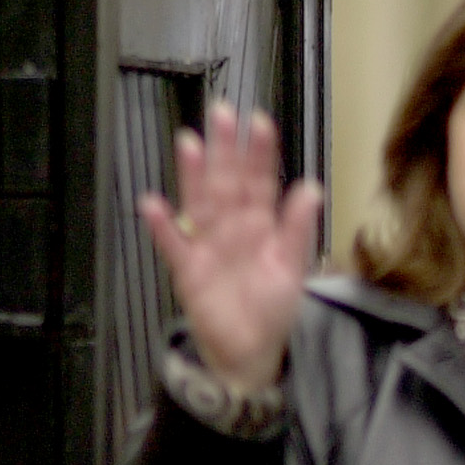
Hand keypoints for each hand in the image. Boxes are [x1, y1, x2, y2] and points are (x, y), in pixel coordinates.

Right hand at [138, 102, 322, 393]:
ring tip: (190, 143)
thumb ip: (298, 229)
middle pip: (226, 181)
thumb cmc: (272, 307)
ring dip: (194, 174)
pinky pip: (173, 245)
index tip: (259, 122)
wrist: (250, 351)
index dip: (259, 153)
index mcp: (261, 224)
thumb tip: (311, 187)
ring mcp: (207, 245)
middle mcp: (232, 226)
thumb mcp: (292, 268)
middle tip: (222, 113)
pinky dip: (162, 227)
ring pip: (199, 202)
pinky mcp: (188, 270)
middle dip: (225, 149)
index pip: (260, 181)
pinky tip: (153, 205)